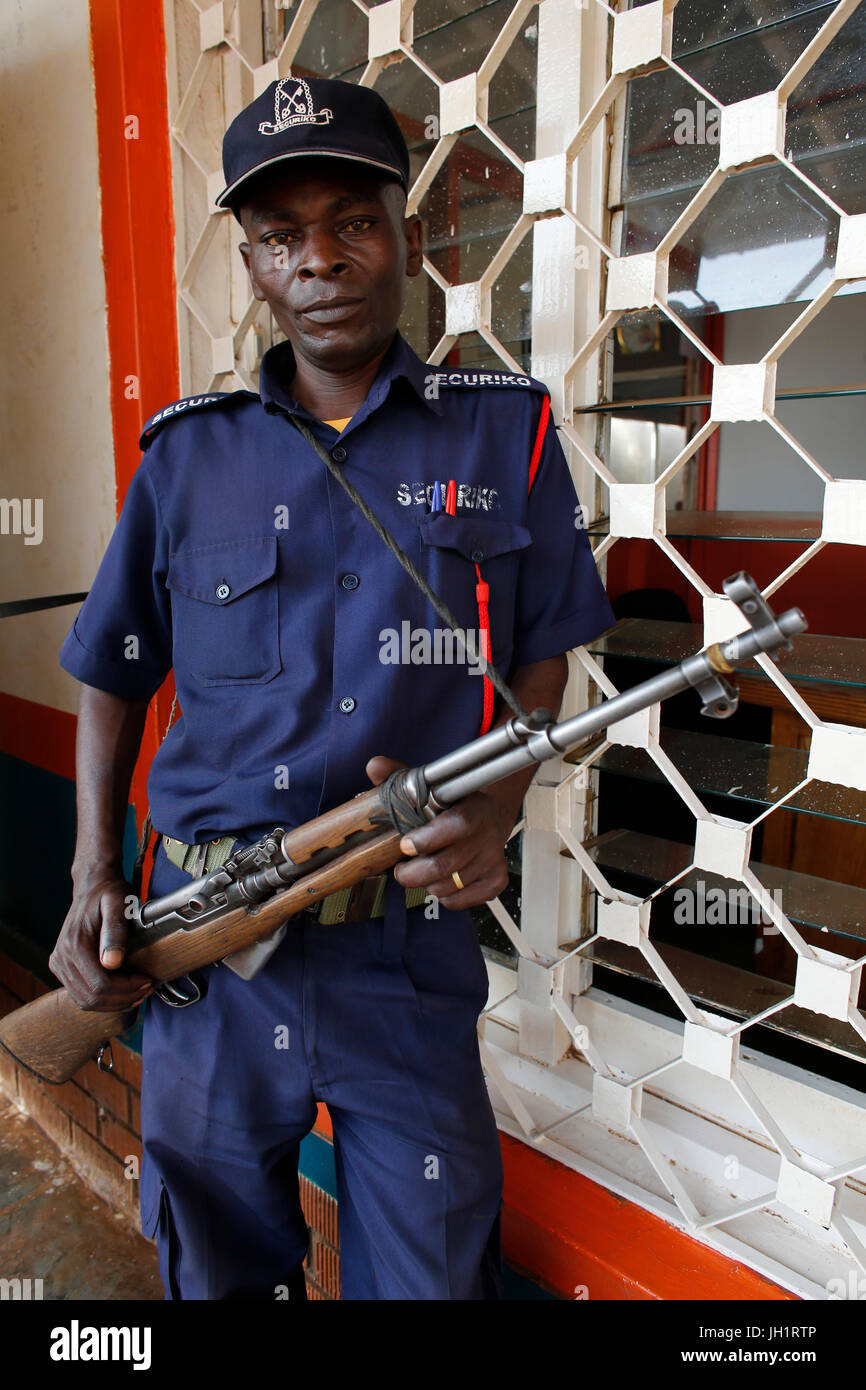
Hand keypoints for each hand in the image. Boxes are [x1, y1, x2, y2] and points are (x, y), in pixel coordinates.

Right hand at [49, 874, 153, 1012]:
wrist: (93, 887)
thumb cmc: (109, 894)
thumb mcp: (118, 904)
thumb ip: (115, 931)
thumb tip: (112, 963)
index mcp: (74, 945)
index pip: (99, 984)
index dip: (126, 989)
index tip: (147, 981)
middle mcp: (61, 958)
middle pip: (92, 997)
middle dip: (123, 998)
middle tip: (147, 988)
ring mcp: (59, 964)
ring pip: (86, 1001)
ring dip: (114, 1003)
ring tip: (138, 993)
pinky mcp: (63, 968)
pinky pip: (81, 995)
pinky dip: (103, 1000)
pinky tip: (122, 992)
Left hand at [366, 756, 511, 909]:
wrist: (491, 814)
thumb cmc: (456, 801)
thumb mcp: (432, 785)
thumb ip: (401, 776)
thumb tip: (374, 766)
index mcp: (473, 811)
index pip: (454, 828)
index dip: (426, 840)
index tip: (405, 844)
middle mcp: (487, 838)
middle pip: (443, 867)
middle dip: (412, 873)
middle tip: (401, 869)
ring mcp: (492, 861)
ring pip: (446, 888)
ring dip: (427, 883)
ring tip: (423, 869)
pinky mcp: (495, 882)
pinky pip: (458, 901)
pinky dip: (443, 896)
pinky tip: (441, 880)